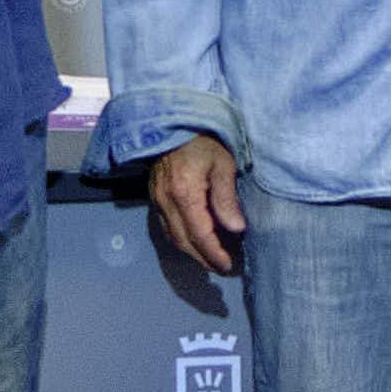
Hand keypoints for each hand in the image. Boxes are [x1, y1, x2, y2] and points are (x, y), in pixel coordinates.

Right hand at [147, 131, 246, 275]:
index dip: (213, 254)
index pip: (200, 235)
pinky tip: (193, 240)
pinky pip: (165, 226)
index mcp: (185, 194)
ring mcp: (157, 200)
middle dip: (202, 259)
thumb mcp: (223, 164)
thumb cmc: (202, 141)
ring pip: (172, 237)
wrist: (172, 124)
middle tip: (221, 267)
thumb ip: (227, 198)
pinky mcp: (154, 196)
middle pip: (183, 242)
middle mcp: (167, 201)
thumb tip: (236, 228)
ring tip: (209, 259)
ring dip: (191, 252)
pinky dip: (180, 239)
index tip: (227, 265)